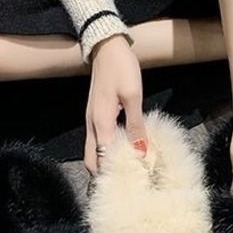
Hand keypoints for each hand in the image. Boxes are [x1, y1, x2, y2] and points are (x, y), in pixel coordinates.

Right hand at [84, 35, 146, 174]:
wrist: (106, 48)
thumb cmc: (121, 69)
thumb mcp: (133, 96)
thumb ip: (136, 125)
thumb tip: (140, 152)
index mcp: (100, 123)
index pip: (101, 159)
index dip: (113, 173)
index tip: (129, 184)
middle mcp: (91, 125)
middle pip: (91, 161)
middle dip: (104, 175)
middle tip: (125, 183)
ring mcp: (92, 121)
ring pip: (93, 152)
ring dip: (105, 163)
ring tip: (127, 172)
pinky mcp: (96, 116)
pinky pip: (98, 141)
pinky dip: (107, 151)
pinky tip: (124, 152)